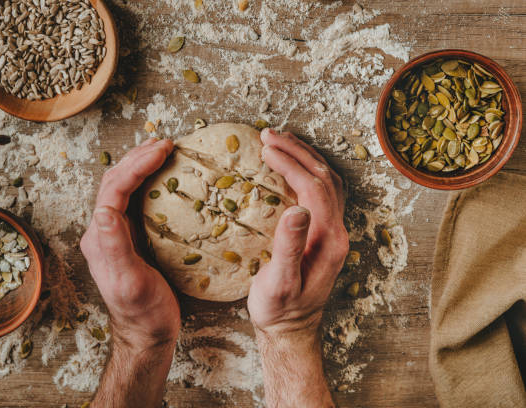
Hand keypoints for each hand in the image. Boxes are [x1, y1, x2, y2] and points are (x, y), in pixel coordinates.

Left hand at [81, 138, 179, 407]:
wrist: (148, 334)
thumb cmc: (144, 313)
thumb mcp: (129, 283)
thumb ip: (114, 247)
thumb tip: (102, 211)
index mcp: (100, 239)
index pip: (114, 190)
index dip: (136, 165)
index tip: (161, 149)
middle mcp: (103, 232)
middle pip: (115, 182)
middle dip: (137, 158)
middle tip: (164, 143)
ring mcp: (116, 234)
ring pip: (123, 188)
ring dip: (140, 165)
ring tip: (161, 149)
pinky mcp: (132, 238)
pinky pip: (137, 201)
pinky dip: (148, 181)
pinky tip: (163, 176)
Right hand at [247, 128, 347, 407]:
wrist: (290, 328)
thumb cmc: (280, 309)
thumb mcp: (280, 283)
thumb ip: (289, 247)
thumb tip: (297, 209)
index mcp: (329, 240)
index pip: (313, 188)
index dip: (291, 164)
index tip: (266, 148)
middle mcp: (337, 231)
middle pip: (324, 177)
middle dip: (297, 152)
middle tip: (268, 136)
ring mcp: (333, 231)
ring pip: (327, 181)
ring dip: (305, 157)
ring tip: (280, 141)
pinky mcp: (324, 233)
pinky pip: (321, 192)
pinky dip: (307, 171)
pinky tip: (291, 166)